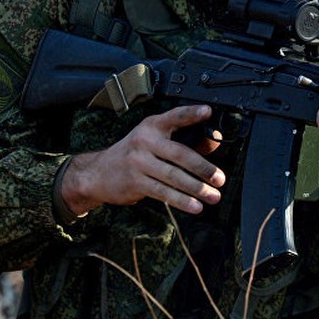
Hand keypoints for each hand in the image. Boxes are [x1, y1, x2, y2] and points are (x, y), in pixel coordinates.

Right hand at [60, 105, 225, 216]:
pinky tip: (195, 206)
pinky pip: (163, 192)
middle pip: (180, 153)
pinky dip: (181, 200)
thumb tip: (213, 142)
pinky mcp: (134, 182)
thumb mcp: (154, 141)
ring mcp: (138, 162)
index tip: (207, 112)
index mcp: (152, 126)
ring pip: (173, 176)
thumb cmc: (134, 155)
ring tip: (213, 196)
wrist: (99, 172)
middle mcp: (144, 140)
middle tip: (219, 179)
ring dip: (196, 188)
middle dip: (203, 168)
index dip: (191, 113)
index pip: (174, 116)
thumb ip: (183, 140)